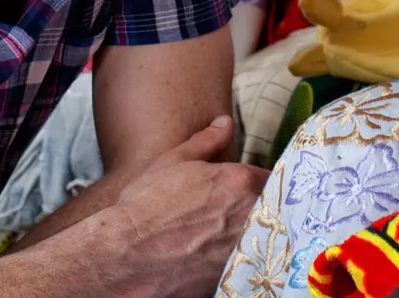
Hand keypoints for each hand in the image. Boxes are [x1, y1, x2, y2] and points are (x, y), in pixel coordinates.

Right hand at [103, 116, 269, 295]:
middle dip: (256, 210)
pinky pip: (247, 264)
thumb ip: (206, 140)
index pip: (271, 180)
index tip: (247, 190)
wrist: (126, 254)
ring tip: (218, 237)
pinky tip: (212, 257)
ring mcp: (244, 248)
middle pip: (272, 210)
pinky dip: (237, 260)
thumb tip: (225, 123)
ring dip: (249, 234)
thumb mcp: (173, 161)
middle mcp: (249, 215)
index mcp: (239, 182)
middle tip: (230, 215)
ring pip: (262, 238)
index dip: (259, 184)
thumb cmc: (145, 205)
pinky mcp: (233, 275)